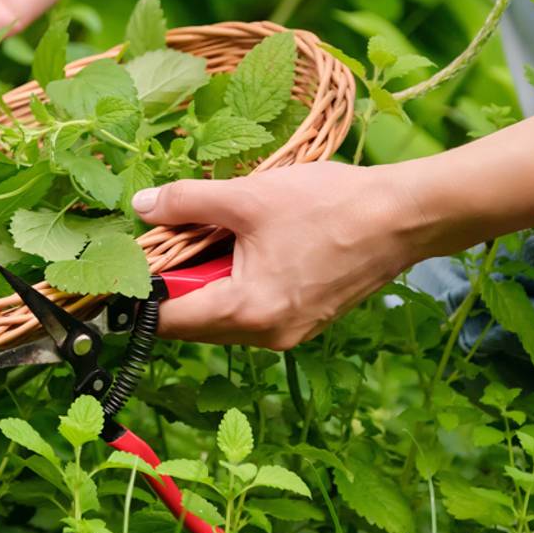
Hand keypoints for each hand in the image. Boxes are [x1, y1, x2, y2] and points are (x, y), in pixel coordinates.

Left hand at [132, 162, 420, 347]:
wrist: (403, 217)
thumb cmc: (327, 205)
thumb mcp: (246, 196)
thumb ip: (186, 202)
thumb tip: (140, 209)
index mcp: (247, 313)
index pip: (169, 320)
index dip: (141, 293)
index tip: (129, 262)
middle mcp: (266, 336)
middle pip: (194, 320)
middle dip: (175, 280)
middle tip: (172, 235)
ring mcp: (289, 332)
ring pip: (222, 314)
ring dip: (206, 279)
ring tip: (212, 234)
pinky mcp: (304, 319)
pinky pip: (251, 308)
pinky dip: (235, 282)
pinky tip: (243, 246)